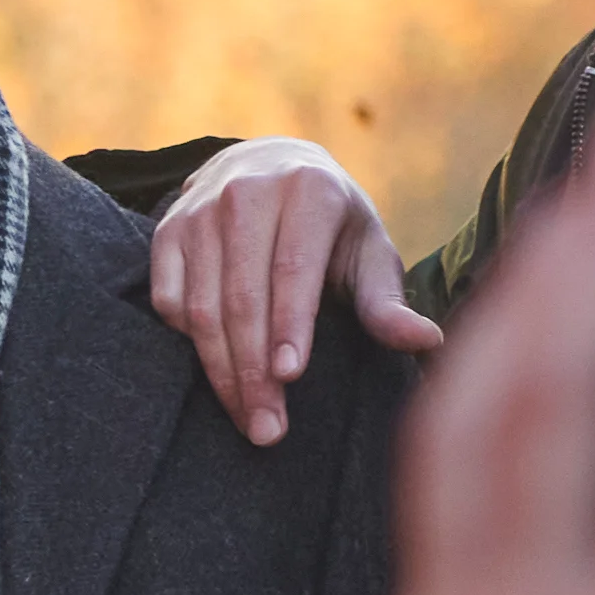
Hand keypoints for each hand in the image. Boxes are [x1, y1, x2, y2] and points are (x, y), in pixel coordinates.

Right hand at [142, 136, 439, 447]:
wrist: (269, 166)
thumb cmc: (331, 226)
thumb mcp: (369, 251)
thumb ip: (387, 301)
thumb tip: (427, 341)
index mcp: (309, 189)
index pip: (293, 269)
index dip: (289, 325)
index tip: (289, 377)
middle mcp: (248, 191)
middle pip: (243, 298)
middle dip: (253, 371)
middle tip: (268, 429)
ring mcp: (200, 209)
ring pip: (200, 306)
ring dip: (220, 371)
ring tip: (247, 418)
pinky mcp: (168, 228)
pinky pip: (167, 300)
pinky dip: (188, 342)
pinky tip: (218, 368)